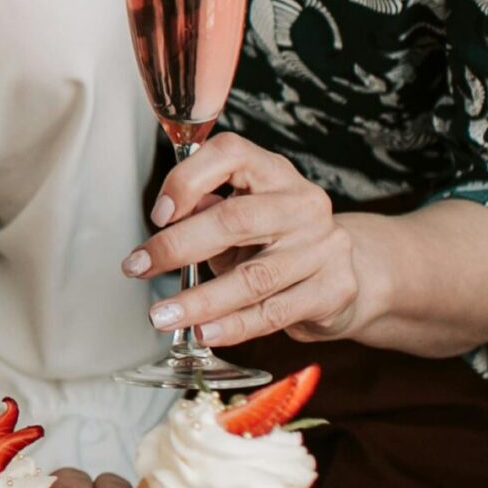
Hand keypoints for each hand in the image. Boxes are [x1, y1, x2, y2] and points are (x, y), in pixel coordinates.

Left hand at [126, 133, 374, 348]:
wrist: (349, 270)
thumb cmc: (279, 239)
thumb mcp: (243, 215)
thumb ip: (208, 212)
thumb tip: (167, 221)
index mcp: (274, 172)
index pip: (229, 154)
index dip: (187, 180)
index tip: (157, 215)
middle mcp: (302, 203)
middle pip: (236, 220)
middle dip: (178, 247)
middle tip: (138, 268)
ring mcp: (323, 246)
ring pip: (254, 277)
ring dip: (201, 301)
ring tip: (163, 316)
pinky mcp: (334, 289)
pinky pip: (274, 312)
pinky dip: (234, 326)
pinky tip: (205, 332)